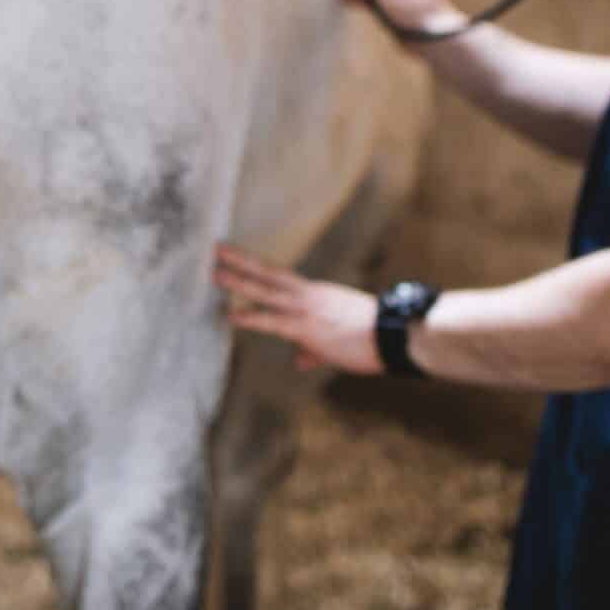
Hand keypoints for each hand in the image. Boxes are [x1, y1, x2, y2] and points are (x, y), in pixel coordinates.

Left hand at [214, 244, 383, 374]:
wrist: (394, 336)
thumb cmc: (372, 339)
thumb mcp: (337, 340)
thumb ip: (313, 350)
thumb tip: (300, 360)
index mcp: (317, 295)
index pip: (280, 278)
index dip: (258, 269)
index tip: (238, 259)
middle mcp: (309, 295)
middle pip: (269, 273)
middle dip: (242, 262)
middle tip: (218, 249)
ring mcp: (307, 309)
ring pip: (267, 290)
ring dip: (240, 281)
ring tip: (215, 272)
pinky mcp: (308, 327)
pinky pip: (274, 320)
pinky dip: (252, 317)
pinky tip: (232, 316)